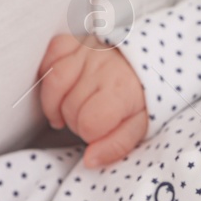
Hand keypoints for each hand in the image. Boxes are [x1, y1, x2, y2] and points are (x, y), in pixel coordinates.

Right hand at [38, 34, 148, 166]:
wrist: (151, 57)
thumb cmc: (144, 93)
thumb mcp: (141, 124)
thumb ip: (117, 145)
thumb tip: (90, 160)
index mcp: (121, 91)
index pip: (88, 123)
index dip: (90, 133)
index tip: (98, 131)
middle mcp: (102, 68)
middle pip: (70, 106)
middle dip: (76, 120)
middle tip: (88, 119)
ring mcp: (87, 51)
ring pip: (54, 82)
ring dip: (56, 102)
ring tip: (66, 111)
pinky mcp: (76, 40)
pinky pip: (51, 54)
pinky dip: (49, 72)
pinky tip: (59, 86)